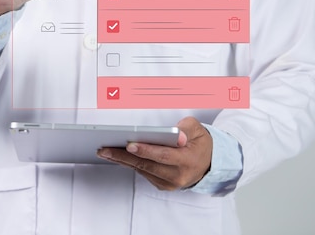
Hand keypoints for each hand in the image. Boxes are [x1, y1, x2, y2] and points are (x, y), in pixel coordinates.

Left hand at [97, 117, 212, 190]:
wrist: (209, 163)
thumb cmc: (200, 143)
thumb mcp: (197, 130)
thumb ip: (185, 128)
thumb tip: (175, 133)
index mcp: (188, 160)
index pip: (164, 155)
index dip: (146, 150)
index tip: (130, 144)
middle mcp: (178, 175)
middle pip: (147, 165)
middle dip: (124, 156)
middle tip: (106, 149)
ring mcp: (170, 182)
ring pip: (143, 170)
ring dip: (122, 161)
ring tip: (106, 151)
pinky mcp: (163, 185)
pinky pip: (144, 173)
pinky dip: (131, 164)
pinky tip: (118, 157)